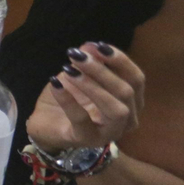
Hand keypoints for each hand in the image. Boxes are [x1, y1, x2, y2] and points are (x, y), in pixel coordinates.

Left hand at [26, 41, 143, 150]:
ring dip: (92, 86)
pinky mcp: (87, 139)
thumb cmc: (71, 99)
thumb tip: (91, 46)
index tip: (98, 45)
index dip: (120, 60)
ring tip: (68, 69)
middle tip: (78, 55)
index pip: (137, 79)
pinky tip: (55, 84)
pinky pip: (82, 120)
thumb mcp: (79, 76)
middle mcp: (128, 119)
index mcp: (131, 101)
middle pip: (126, 92)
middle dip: (102, 70)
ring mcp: (110, 133)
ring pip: (116, 109)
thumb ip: (89, 62)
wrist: (46, 124)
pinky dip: (68, 99)